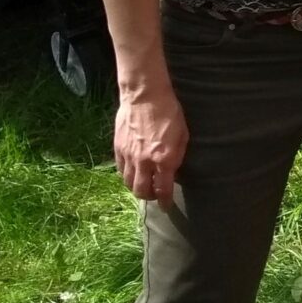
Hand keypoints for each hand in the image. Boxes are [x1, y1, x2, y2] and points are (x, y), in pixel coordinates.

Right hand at [113, 76, 189, 202]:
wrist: (145, 96)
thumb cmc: (170, 113)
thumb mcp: (183, 135)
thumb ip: (177, 156)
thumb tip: (172, 172)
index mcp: (164, 159)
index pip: (163, 189)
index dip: (165, 201)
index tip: (167, 206)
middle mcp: (145, 161)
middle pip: (142, 191)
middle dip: (149, 197)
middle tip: (155, 194)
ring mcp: (129, 156)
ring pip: (128, 183)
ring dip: (137, 188)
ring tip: (144, 184)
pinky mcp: (118, 148)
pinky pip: (120, 170)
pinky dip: (127, 175)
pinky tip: (134, 172)